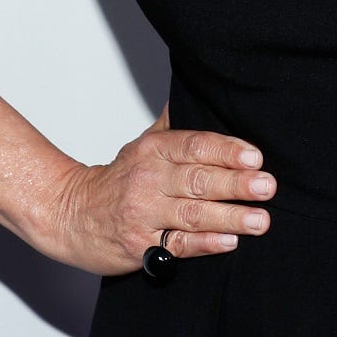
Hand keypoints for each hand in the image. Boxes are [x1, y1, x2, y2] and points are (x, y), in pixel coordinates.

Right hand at [52, 101, 275, 274]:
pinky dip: (204, 244)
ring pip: (192, 214)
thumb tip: (203, 91)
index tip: (254, 157)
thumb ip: (175, 125)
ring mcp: (143, 213)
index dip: (226, 151)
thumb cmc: (117, 181)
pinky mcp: (141, 245)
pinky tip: (229, 242)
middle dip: (235, 183)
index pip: (194, 145)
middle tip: (267, 186)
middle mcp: (148, 180)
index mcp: (152, 151)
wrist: (69, 214)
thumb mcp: (143, 144)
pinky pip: (178, 244)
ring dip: (229, 217)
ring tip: (260, 219)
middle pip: (197, 179)